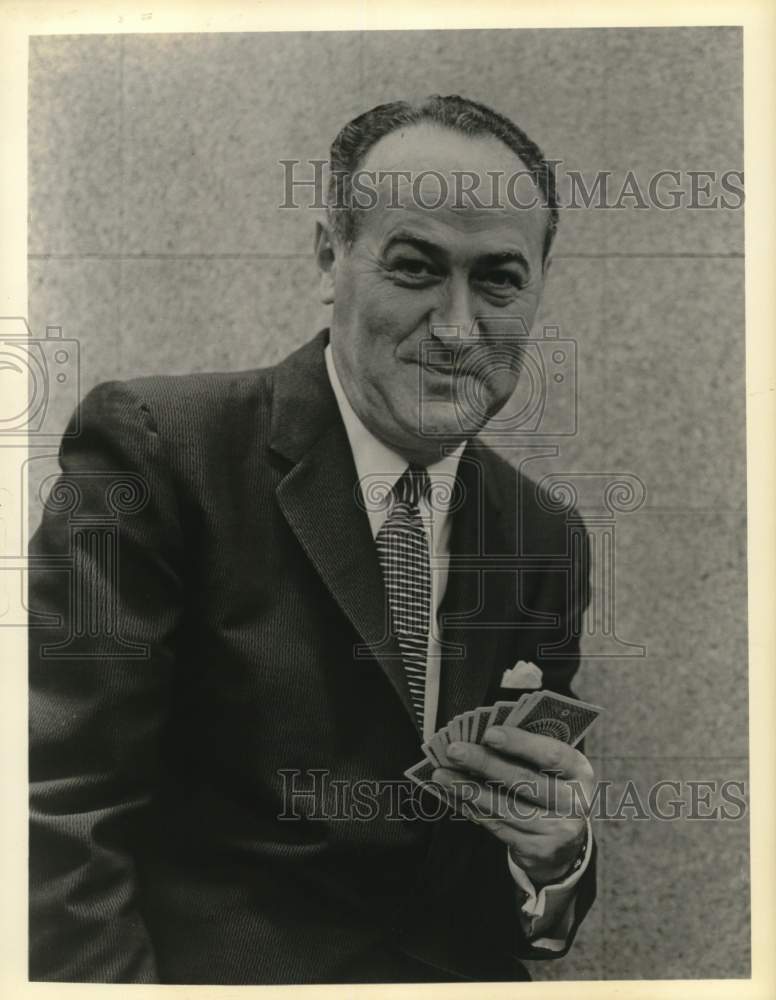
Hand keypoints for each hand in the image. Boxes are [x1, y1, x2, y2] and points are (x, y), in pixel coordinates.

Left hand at [432, 726, 593, 886]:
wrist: (566, 845)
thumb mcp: (553, 769)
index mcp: (580, 771)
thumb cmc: (551, 789)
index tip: (489, 733)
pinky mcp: (537, 850)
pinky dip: (472, 809)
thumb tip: (481, 734)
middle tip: (454, 750)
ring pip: (504, 806)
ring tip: (442, 775)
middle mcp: (574, 802)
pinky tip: (454, 796)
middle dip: (484, 763)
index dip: (520, 743)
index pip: (551, 754)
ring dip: (468, 789)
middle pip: (523, 780)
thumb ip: (528, 752)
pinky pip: (497, 826)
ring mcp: (557, 830)